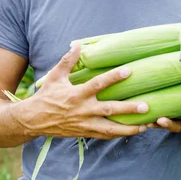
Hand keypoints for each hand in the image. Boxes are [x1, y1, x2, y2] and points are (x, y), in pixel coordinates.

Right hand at [17, 43, 149, 139]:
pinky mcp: (85, 132)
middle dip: (128, 109)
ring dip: (128, 128)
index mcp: (76, 94)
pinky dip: (119, 134)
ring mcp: (85, 123)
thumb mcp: (55, 76)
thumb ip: (68, 60)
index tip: (128, 70)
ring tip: (145, 125)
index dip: (113, 77)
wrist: (34, 120)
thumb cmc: (46, 95)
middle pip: (109, 109)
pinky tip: (132, 132)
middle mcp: (83, 110)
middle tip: (145, 106)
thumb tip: (77, 44)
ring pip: (110, 128)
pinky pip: (105, 135)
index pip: (98, 84)